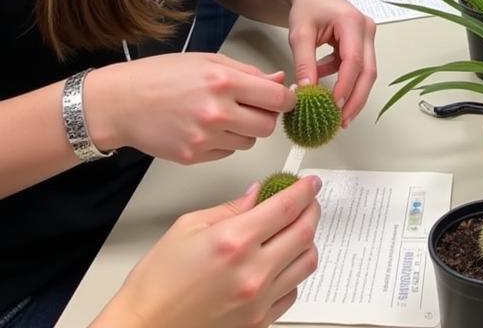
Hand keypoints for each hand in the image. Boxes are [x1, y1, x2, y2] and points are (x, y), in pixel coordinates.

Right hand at [87, 53, 293, 163]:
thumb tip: (278, 80)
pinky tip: (208, 128)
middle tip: (255, 106)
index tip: (285, 98)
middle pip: (268, 125)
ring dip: (246, 130)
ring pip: (249, 141)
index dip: (287, 99)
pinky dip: (226, 142)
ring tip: (226, 115)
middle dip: (267, 116)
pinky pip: (227, 152)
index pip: (277, 98)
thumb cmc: (160, 76)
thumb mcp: (209, 60)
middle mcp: (218, 112)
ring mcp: (205, 138)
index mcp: (224, 82)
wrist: (120, 103)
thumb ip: (248, 72)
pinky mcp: (193, 157)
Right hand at [92, 176, 320, 327]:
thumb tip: (258, 194)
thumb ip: (230, 208)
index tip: (310, 183)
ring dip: (307, 241)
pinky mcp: (258, 323)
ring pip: (306, 262)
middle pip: (304, 232)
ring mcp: (258, 301)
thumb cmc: (156, 282)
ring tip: (295, 231)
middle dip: (312, 210)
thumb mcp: (188, 227)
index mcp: (235, 241)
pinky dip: (293, 273)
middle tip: (308, 201)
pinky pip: (293, 292)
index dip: (305, 190)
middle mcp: (253, 271)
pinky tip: (280, 264)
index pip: (287, 206)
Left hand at [287, 0, 377, 122]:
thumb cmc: (307, 7)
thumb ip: (304, 61)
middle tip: (342, 120)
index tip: (333, 106)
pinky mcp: (362, 44)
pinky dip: (344, 81)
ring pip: (366, 72)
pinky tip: (326, 88)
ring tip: (337, 114)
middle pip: (368, 71)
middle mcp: (366, 29)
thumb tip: (307, 90)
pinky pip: (357, 68)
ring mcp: (367, 37)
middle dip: (356, 98)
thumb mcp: (299, 34)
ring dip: (352, 93)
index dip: (346, 86)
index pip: (354, 61)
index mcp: (352, 23)